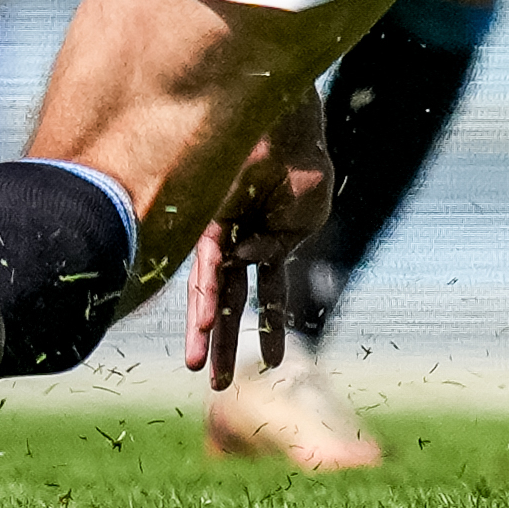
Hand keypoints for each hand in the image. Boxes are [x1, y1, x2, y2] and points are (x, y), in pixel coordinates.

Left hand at [182, 88, 332, 388]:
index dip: (267, 328)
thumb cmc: (300, 160)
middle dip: (224, 344)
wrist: (285, 121)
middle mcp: (238, 242)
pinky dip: (210, 290)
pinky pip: (207, 262)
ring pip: (211, 291)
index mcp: (267, 242)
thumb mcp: (308, 213)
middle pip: (230, 302)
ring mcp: (221, 231)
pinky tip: (207, 320)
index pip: (264, 294)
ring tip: (200, 369)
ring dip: (207, 331)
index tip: (272, 362)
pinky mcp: (208, 217)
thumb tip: (246, 261)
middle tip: (216, 386)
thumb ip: (281, 245)